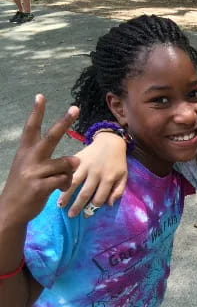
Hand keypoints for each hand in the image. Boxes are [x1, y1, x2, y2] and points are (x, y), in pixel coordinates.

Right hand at [0, 95, 79, 225]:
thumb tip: (76, 161)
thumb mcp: (31, 169)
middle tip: (75, 108)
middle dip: (64, 122)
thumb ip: (53, 162)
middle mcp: (28, 158)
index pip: (31, 127)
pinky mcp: (40, 187)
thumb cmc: (26, 187)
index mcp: (25, 151)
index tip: (41, 96)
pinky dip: (65, 183)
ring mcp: (33, 172)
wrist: (11, 210)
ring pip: (64, 163)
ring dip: (69, 170)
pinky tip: (58, 189)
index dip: (36, 112)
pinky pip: (63, 180)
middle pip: (51, 137)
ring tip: (62, 177)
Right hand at [58, 132, 127, 217]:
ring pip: (74, 182)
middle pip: (85, 193)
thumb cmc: (117, 162)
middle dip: (77, 206)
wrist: (110, 142)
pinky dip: (61, 179)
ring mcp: (86, 165)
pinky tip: (54, 187)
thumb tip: (108, 204)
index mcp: (109, 178)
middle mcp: (96, 173)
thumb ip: (118, 191)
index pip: (99, 197)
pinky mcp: (78, 159)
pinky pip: (68, 171)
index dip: (93, 208)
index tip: (85, 215)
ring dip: (66, 194)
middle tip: (71, 215)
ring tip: (60, 205)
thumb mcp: (123, 176)